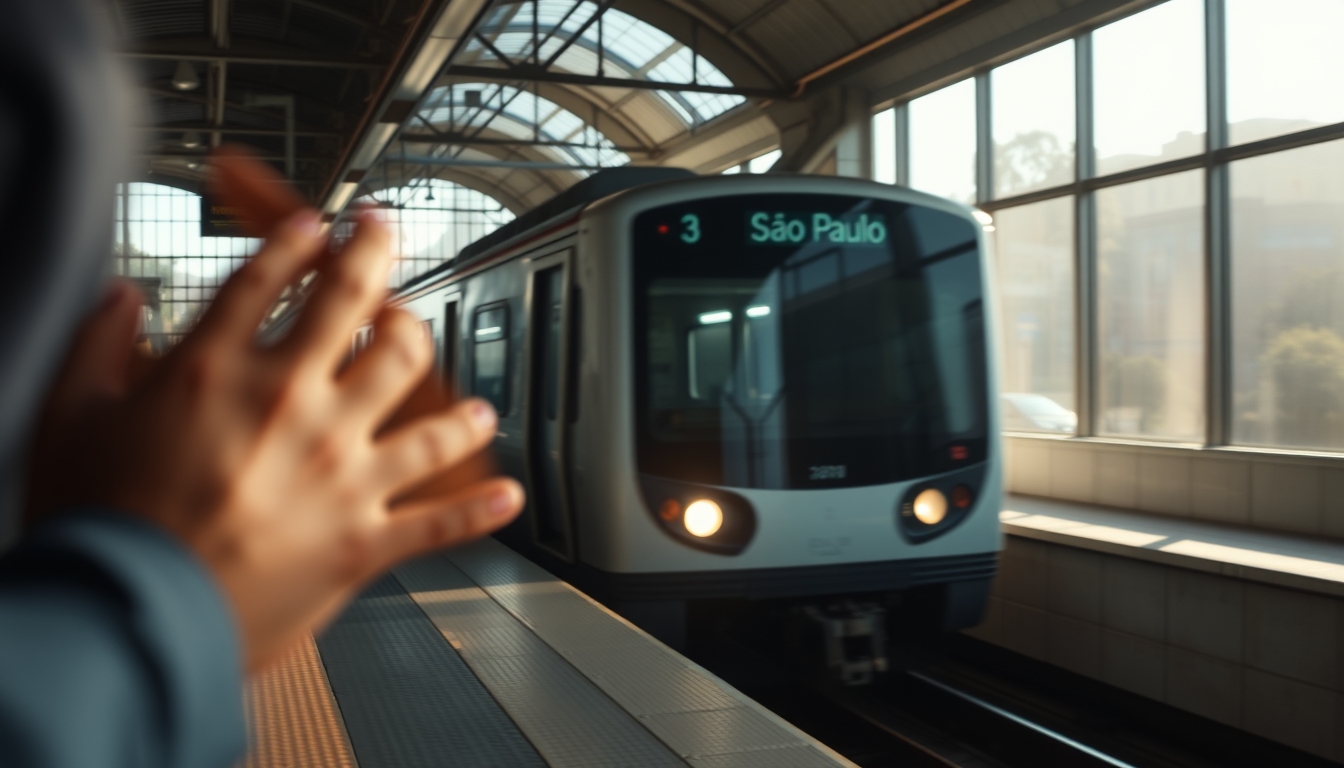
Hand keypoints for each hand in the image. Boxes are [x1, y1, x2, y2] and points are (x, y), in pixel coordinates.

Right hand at [28, 155, 523, 670]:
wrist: (132, 618)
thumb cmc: (99, 526)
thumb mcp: (69, 415)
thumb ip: (96, 344)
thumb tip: (120, 298)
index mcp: (223, 369)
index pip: (273, 277)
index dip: (300, 237)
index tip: (315, 224)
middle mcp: (297, 406)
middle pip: (364, 311)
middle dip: (380, 259)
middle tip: (387, 238)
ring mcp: (342, 471)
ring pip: (426, 409)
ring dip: (455, 398)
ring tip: (474, 398)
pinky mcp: (363, 538)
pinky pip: (439, 522)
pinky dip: (478, 511)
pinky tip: (508, 496)